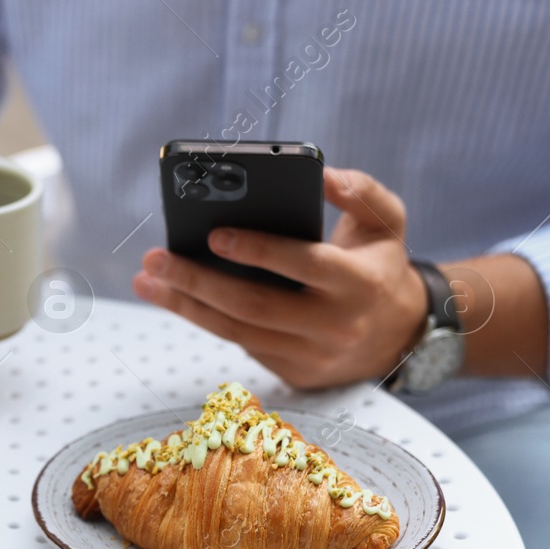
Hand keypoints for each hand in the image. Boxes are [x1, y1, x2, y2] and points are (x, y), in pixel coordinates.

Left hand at [133, 166, 428, 389]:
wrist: (401, 335)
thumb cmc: (380, 264)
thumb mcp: (387, 222)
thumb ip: (360, 192)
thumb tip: (322, 174)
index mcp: (360, 283)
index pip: (303, 265)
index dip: (257, 251)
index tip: (214, 234)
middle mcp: (334, 325)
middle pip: (254, 305)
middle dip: (198, 281)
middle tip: (156, 258)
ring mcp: (311, 355)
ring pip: (237, 331)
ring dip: (185, 306)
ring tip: (148, 280)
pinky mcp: (293, 373)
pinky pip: (240, 342)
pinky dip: (205, 318)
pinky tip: (174, 296)